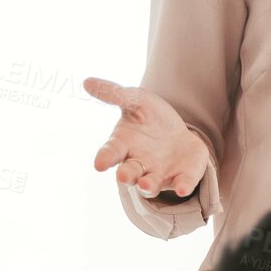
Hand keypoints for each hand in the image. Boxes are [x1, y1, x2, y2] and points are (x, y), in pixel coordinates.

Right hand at [83, 77, 207, 198]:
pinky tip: (183, 189)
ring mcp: (159, 173)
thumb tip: (87, 81)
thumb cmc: (149, 116)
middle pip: (128, 173)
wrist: (176, 130)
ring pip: (151, 184)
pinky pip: (181, 183)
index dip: (104, 158)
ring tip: (146, 184)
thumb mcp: (135, 100)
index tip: (99, 164)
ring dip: (148, 186)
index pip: (110, 153)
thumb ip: (114, 94)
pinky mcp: (181, 176)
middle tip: (123, 177)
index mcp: (123, 146)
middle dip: (126, 176)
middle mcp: (138, 164)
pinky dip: (182, 186)